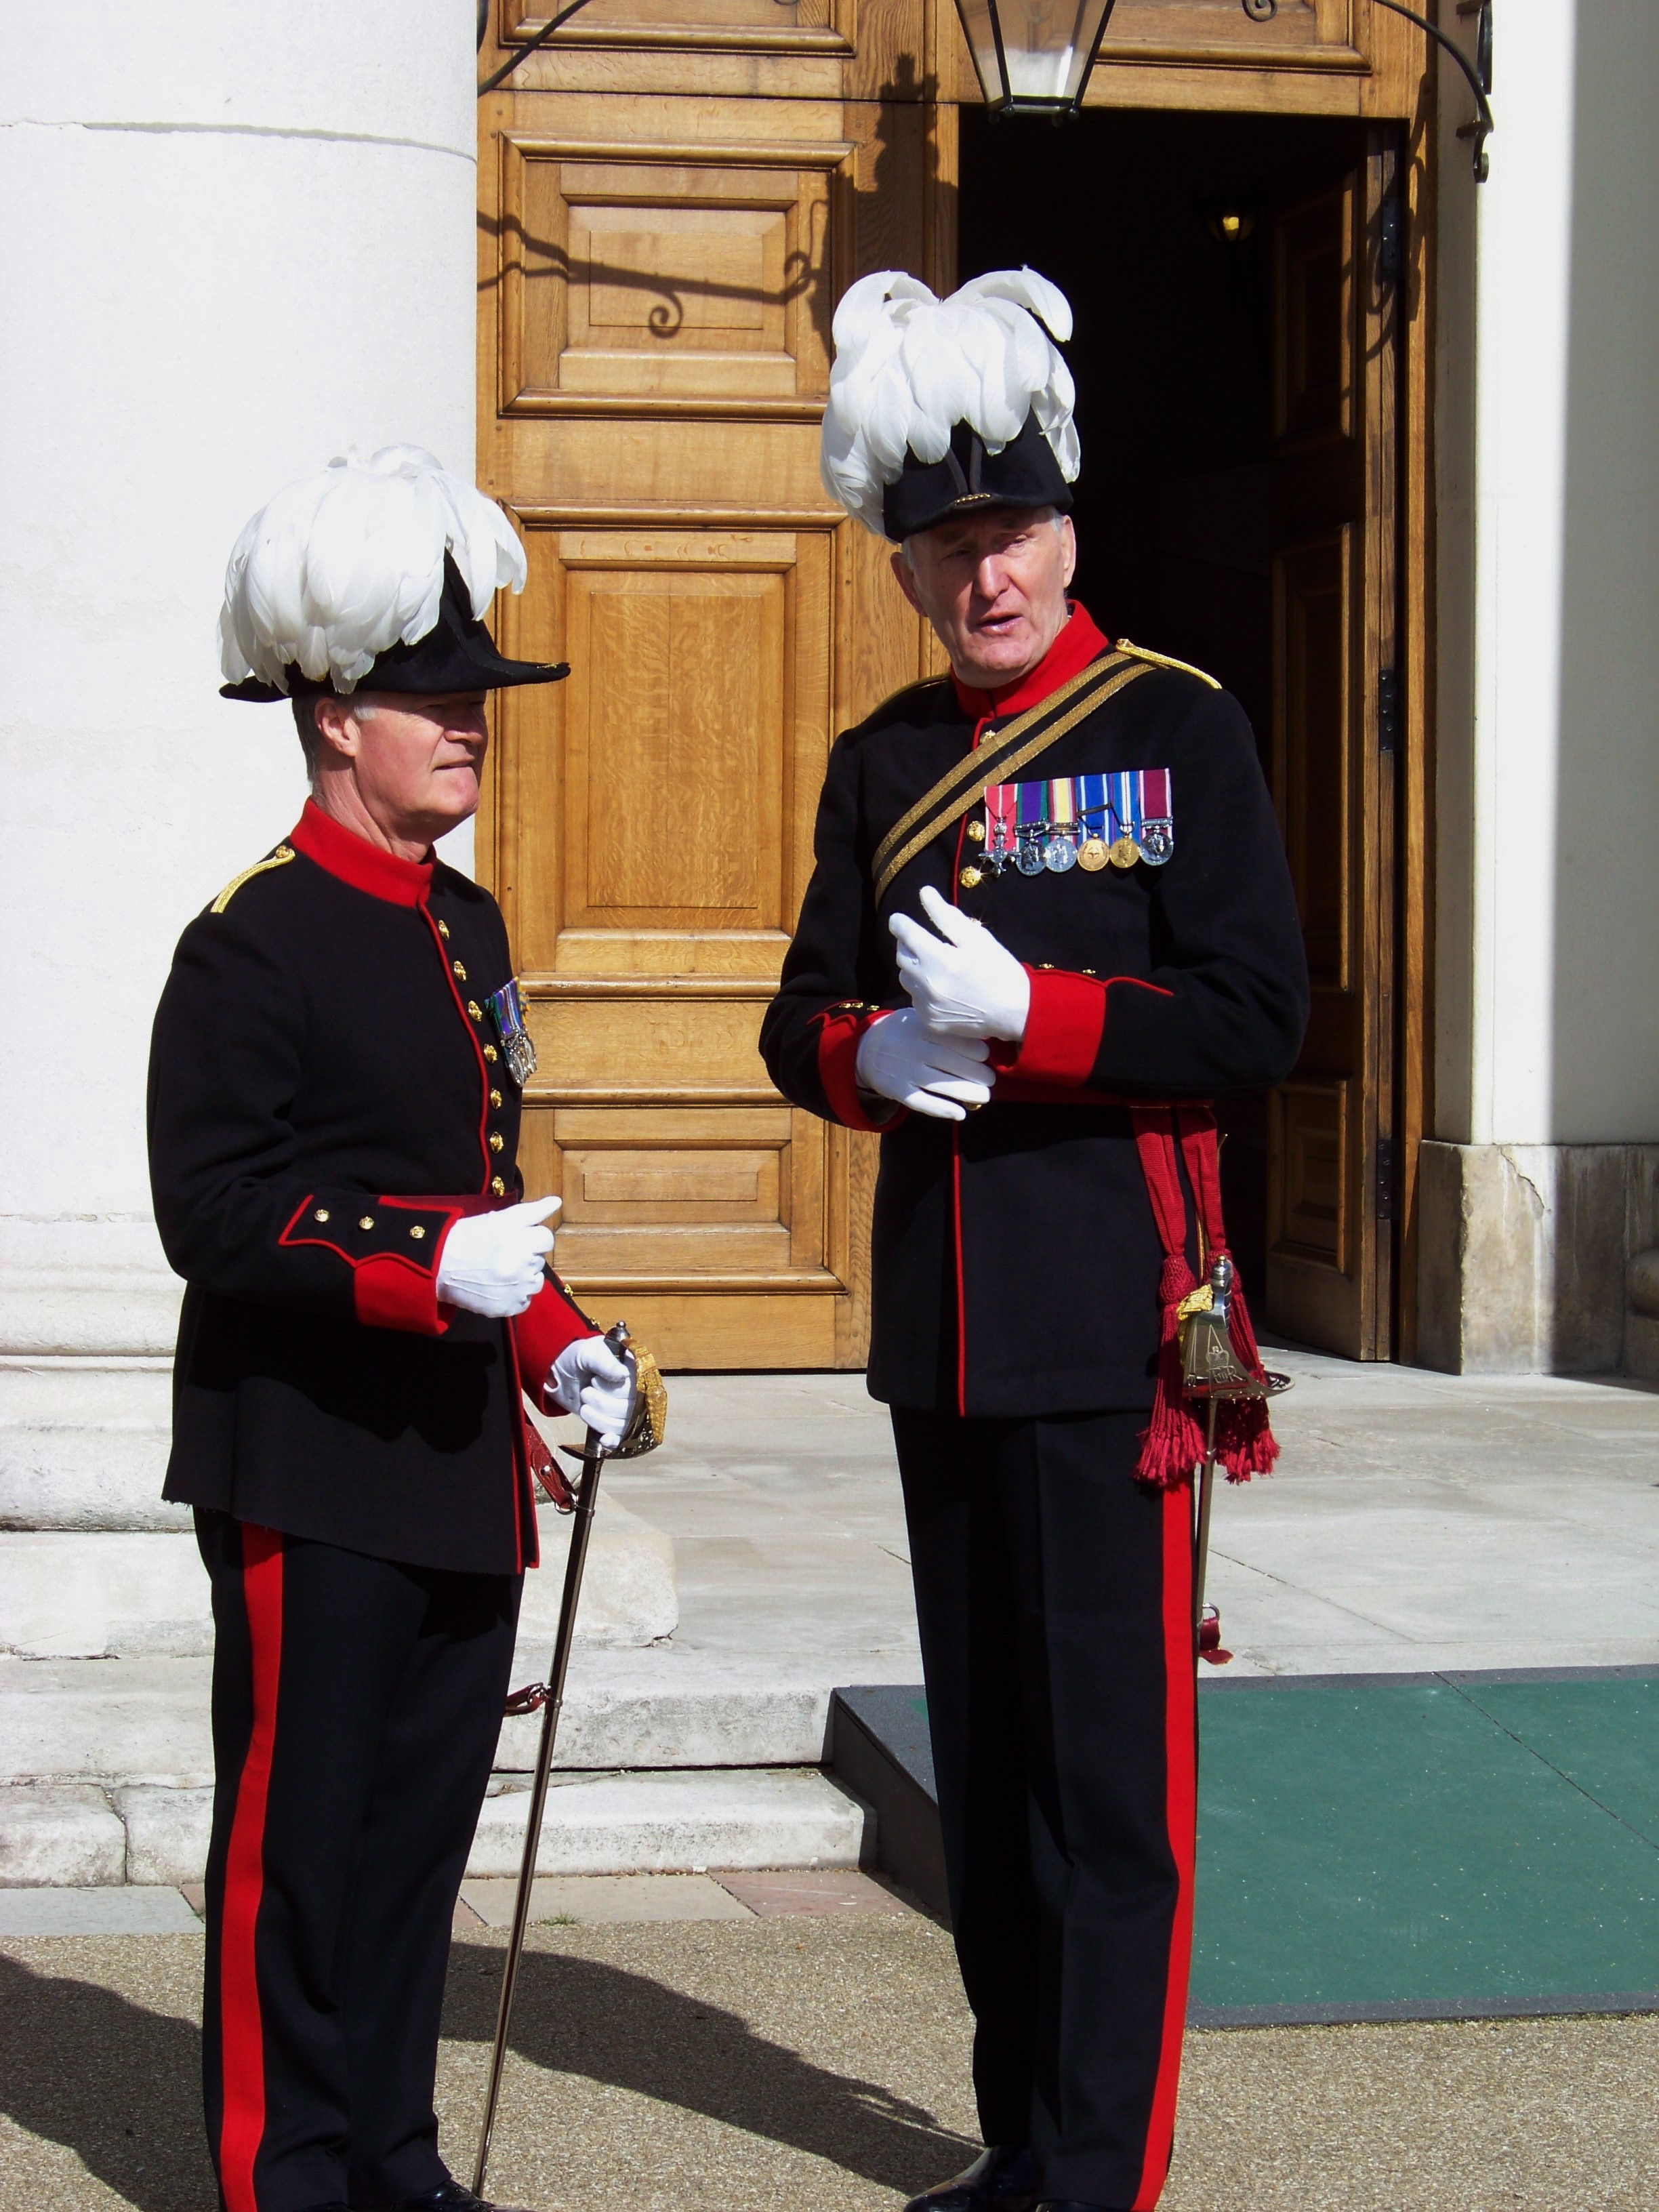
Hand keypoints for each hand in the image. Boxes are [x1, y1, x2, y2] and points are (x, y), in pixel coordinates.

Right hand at [436, 1196, 559, 1318]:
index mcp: (520, 1238)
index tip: (516, 1239)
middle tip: (503, 1254)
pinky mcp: (508, 1307)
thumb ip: (532, 1211)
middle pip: (540, 1260)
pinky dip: (515, 1296)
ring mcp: (517, 1288)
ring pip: (536, 1282)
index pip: (546, 1238)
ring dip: (524, 1277)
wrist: (438, 1265)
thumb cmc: (467, 1237)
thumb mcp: (499, 1218)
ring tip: (502, 1272)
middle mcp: (522, 1263)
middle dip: (526, 1256)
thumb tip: (557, 1202)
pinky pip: (524, 1302)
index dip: (533, 1238)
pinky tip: (499, 1287)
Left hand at [548, 1334, 633, 1449]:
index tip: (595, 1380)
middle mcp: (635, 1391)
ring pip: (623, 1425)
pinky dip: (613, 1440)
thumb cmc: (576, 1357)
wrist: (557, 1371)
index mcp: (635, 1370)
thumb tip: (624, 1375)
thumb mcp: (589, 1353)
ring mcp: (624, 1408)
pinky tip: (604, 1440)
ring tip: (584, 1406)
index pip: (637, 1389)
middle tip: (586, 1391)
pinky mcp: (612, 1422)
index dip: (615, 1390)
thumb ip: (605, 1363)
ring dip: (600, 1419)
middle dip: (603, 1403)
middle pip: (630, 1410)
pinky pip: (619, 1437)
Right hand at [854, 1007, 991, 1121]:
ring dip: (966, 1092)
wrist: (866, 1049)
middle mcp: (912, 1049)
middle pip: (950, 1062)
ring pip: (939, 1084)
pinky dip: (942, 1109)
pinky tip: (960, 1113)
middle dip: (976, 1073)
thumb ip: (942, 1027)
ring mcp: (904, 1071)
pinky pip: (922, 1102)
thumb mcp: (918, 1019)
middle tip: (990, 1080)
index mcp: (920, 1028)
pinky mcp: (897, 1090)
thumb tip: (982, 1038)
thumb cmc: (903, 1033)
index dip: (975, 1049)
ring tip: (984, 1096)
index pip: (953, 1039)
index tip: (986, 1056)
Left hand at [889, 885, 1029, 1043]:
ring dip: (914, 967)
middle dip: (907, 945)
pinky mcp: (930, 1021)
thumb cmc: (999, 970)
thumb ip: (947, 916)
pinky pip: (915, 1000)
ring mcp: (926, 1006)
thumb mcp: (977, 938)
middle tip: (920, 940)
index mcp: (938, 959)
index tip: (898, 919)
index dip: (899, 924)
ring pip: (906, 979)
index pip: (906, 934)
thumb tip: (924, 893)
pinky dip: (922, 990)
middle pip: (901, 957)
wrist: (1015, 1012)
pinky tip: (941, 987)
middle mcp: (927, 984)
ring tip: (934, 964)